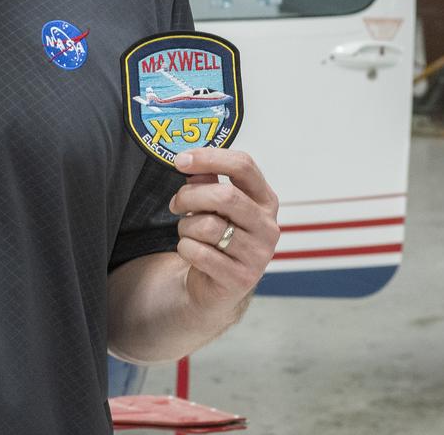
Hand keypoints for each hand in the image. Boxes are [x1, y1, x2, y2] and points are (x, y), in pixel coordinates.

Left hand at [169, 148, 279, 318]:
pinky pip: (199, 253)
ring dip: (186, 226)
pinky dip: (185, 248)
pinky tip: (190, 250)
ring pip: (208, 226)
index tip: (180, 160)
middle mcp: (267, 226)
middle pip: (225, 195)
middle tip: (176, 203)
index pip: (243, 165)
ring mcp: (258, 254)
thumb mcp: (214, 205)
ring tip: (188, 232)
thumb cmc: (217, 236)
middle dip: (189, 196)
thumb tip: (193, 166)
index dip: (209, 158)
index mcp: (264, 200)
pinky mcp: (241, 279)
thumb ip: (207, 182)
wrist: (215, 284)